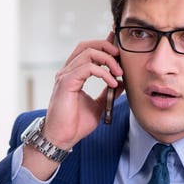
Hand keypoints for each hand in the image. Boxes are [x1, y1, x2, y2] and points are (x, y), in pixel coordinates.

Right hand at [22, 33, 123, 178]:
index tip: (118, 48)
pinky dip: (103, 73)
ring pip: (88, 53)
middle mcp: (67, 72)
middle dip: (106, 46)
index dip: (103, 45)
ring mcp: (65, 75)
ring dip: (108, 60)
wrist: (62, 138)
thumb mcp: (97, 106)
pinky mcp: (66, 82)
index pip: (87, 51)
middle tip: (120, 57)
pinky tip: (112, 82)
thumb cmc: (75, 124)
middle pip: (86, 46)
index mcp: (73, 75)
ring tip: (119, 72)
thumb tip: (121, 84)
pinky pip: (88, 68)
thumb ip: (107, 93)